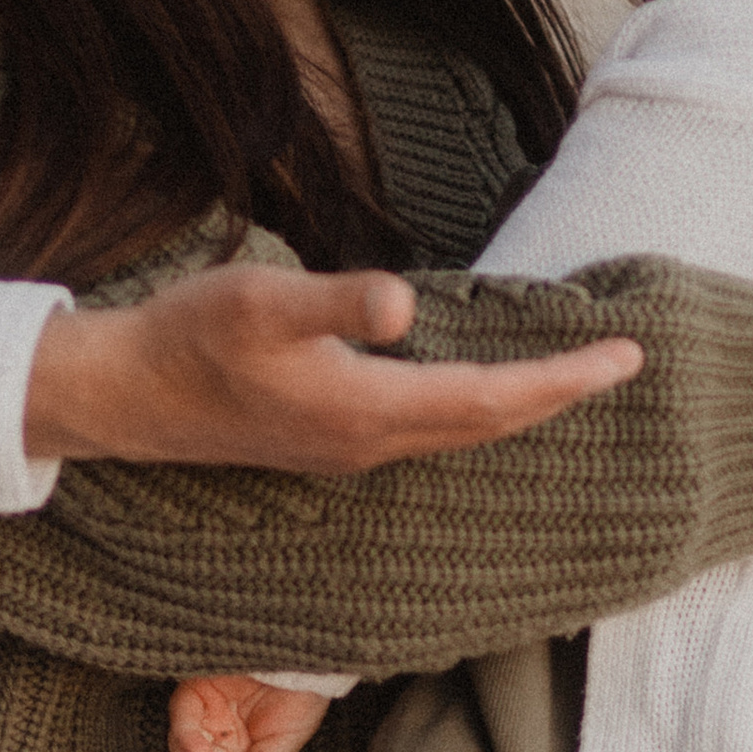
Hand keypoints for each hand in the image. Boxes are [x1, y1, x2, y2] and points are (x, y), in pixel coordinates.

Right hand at [22, 260, 642, 475]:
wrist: (127, 396)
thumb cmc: (191, 338)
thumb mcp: (264, 300)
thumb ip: (337, 302)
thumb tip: (403, 305)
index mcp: (368, 410)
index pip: (494, 400)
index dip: (565, 380)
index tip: (625, 355)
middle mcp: (370, 443)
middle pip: (490, 424)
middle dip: (560, 395)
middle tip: (620, 361)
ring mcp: (349, 451)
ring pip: (461, 433)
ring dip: (519, 405)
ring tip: (566, 375)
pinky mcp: (328, 443)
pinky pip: (428, 431)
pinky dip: (473, 409)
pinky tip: (475, 387)